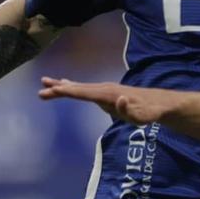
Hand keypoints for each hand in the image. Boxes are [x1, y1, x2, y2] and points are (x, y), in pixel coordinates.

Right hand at [40, 77, 179, 124]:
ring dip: (63, 85)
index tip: (51, 90)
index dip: (67, 91)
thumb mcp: (141, 115)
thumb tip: (119, 100)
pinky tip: (67, 85)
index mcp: (108, 94)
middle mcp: (104, 89)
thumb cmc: (149, 112)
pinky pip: (85, 89)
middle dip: (59, 88)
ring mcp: (105, 89)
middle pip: (78, 88)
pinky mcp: (106, 93)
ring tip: (47, 82)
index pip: (83, 93)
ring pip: (80, 87)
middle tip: (41, 88)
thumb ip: (129, 109)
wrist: (158, 103)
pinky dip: (73, 86)